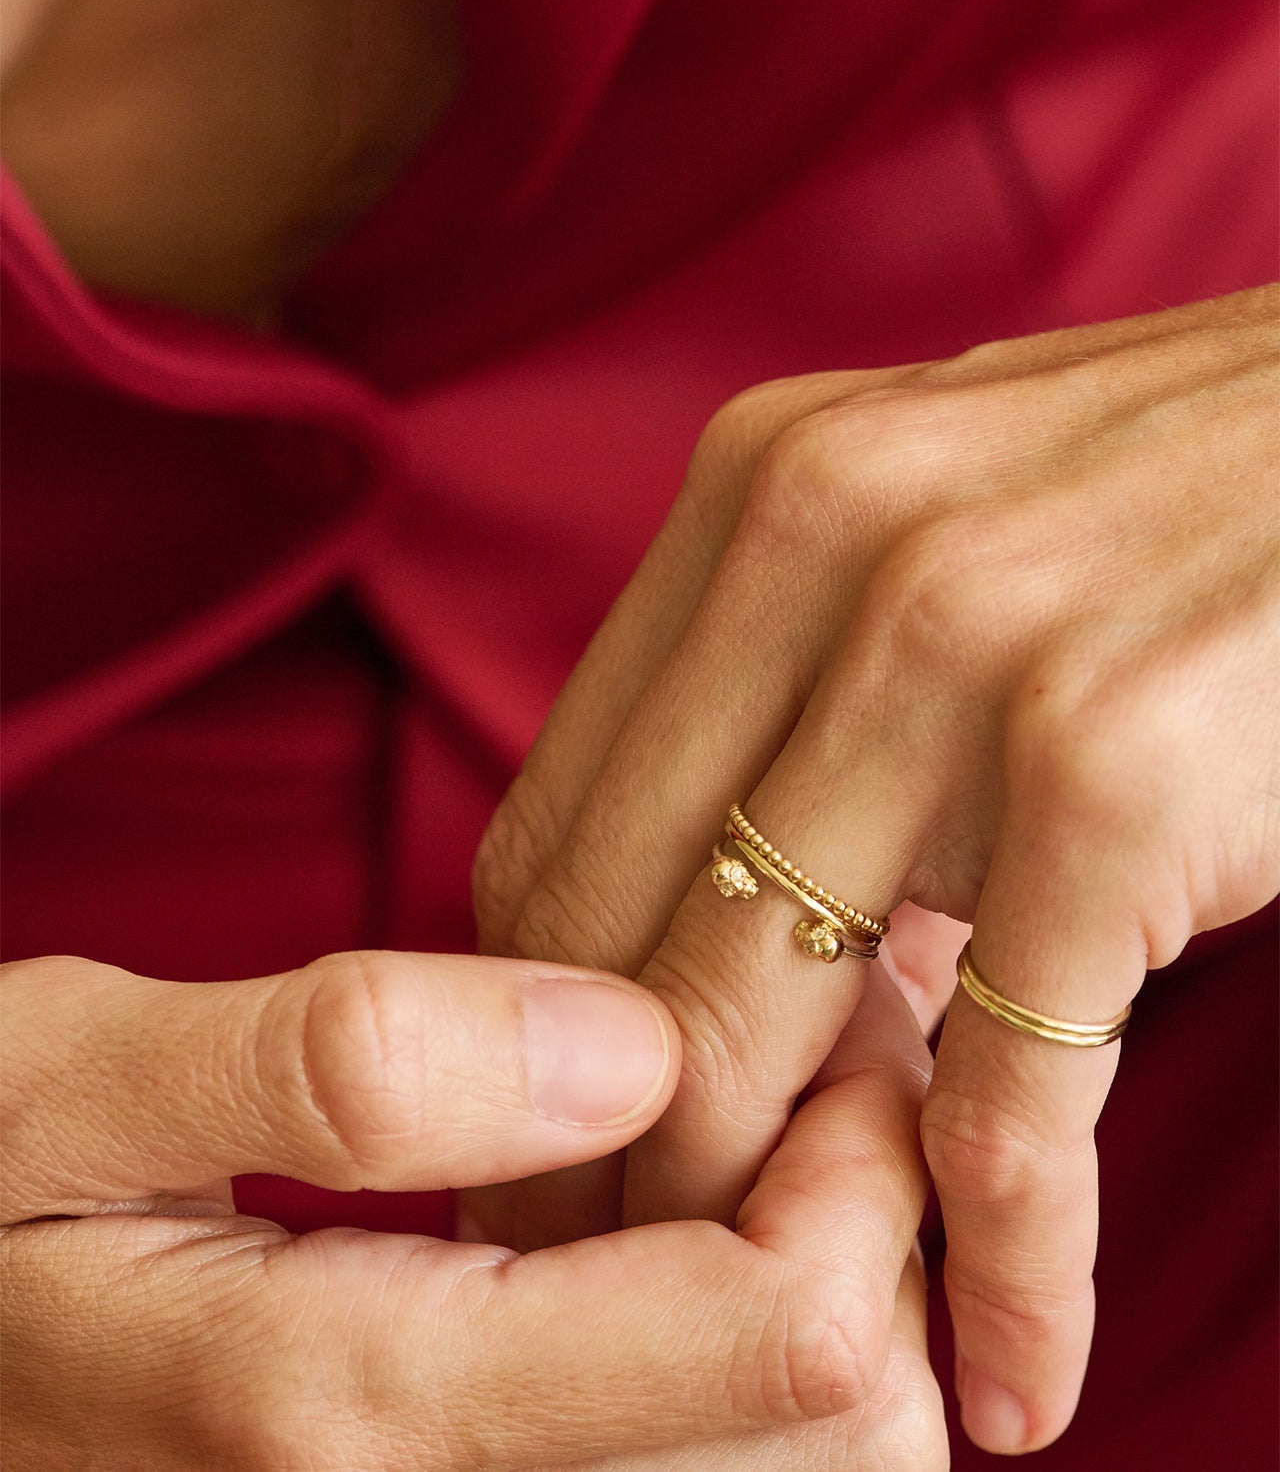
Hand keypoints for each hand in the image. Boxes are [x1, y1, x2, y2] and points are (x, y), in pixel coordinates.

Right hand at [0, 950, 941, 1469]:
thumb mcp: (76, 1077)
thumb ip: (343, 1067)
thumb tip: (631, 1050)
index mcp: (348, 1411)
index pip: (782, 1344)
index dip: (868, 1166)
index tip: (833, 1013)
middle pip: (838, 1451)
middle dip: (882, 1231)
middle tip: (823, 1050)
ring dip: (838, 1295)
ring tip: (774, 1122)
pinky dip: (758, 1357)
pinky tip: (694, 1219)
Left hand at [469, 285, 1279, 1453]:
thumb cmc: (1183, 504)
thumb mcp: (945, 522)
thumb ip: (797, 670)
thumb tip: (685, 899)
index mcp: (759, 487)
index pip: (553, 826)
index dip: (539, 1036)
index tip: (573, 1159)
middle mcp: (827, 541)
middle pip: (614, 938)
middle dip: (616, 1157)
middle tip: (645, 1287)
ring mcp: (966, 652)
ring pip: (764, 1023)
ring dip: (773, 1229)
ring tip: (808, 1336)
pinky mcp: (1112, 777)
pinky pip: (1012, 1094)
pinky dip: (1008, 1265)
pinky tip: (1013, 1366)